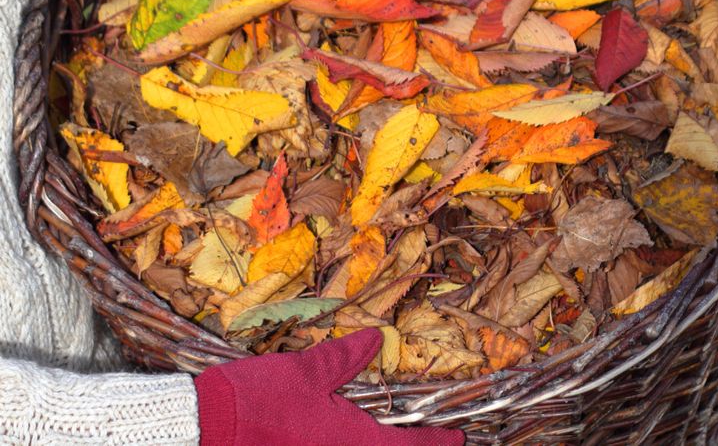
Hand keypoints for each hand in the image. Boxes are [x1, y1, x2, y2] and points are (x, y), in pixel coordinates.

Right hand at [194, 328, 463, 445]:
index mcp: (353, 441)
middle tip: (430, 441)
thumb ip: (345, 359)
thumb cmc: (257, 399)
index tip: (458, 438)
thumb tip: (377, 339)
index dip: (438, 443)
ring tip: (392, 439)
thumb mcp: (306, 371)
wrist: (202, 429)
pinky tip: (347, 440)